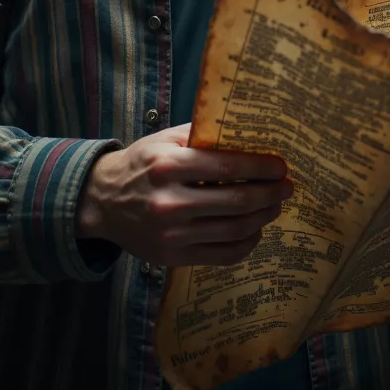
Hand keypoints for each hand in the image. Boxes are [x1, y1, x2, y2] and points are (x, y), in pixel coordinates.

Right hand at [75, 123, 292, 266]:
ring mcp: (172, 234)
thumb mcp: (163, 140)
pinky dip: (246, 243)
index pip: (228, 167)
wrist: (102, 201)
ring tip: (274, 206)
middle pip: (237, 202)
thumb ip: (200, 135)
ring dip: (263, 217)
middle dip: (270, 194)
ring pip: (234, 230)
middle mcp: (170, 202)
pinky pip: (222, 255)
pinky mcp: (173, 257)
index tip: (280, 166)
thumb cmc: (141, 164)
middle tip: (286, 187)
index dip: (260, 167)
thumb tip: (246, 132)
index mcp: (169, 166)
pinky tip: (254, 230)